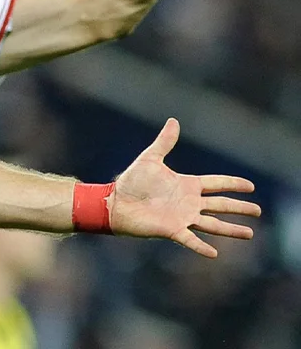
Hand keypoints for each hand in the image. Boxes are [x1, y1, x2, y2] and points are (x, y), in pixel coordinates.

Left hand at [109, 118, 259, 257]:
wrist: (115, 201)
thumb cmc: (131, 182)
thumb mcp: (150, 159)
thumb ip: (164, 142)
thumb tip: (173, 121)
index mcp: (186, 185)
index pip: (216, 184)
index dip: (233, 184)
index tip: (251, 186)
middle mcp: (188, 203)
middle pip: (220, 205)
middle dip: (239, 208)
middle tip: (258, 211)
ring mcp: (182, 217)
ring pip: (213, 224)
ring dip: (230, 229)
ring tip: (249, 233)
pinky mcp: (171, 230)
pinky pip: (190, 240)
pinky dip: (201, 246)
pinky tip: (215, 253)